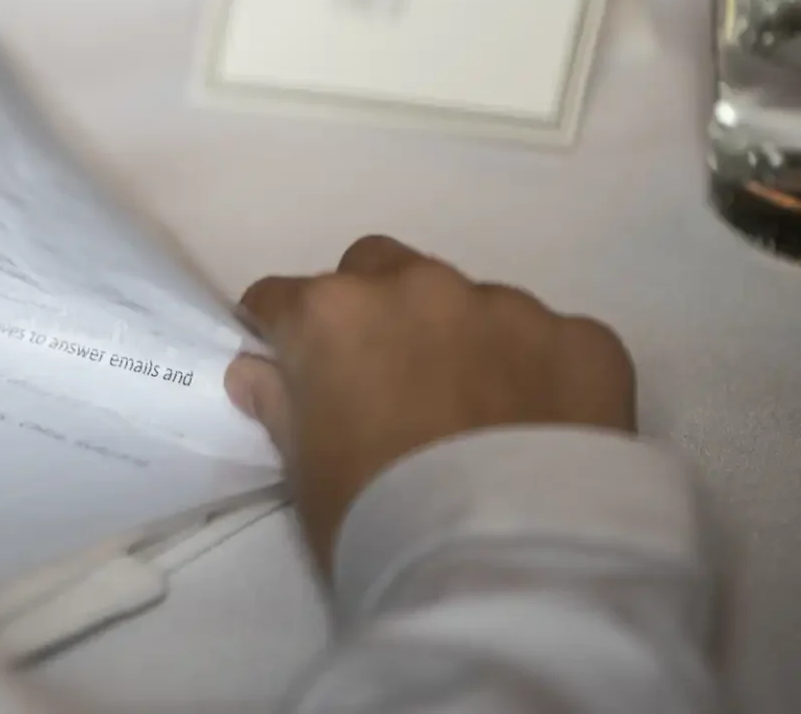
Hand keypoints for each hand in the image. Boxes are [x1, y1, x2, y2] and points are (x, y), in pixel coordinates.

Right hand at [226, 236, 636, 576]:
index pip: (281, 300)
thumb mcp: (306, 475)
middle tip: (389, 386)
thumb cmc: (379, 522)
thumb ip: (281, 406)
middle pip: (377, 271)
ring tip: (480, 416)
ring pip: (468, 302)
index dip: (284, 338)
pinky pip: (550, 340)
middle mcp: (417, 288)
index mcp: (333, 314)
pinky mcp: (585, 339)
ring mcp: (508, 308)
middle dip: (373, 313)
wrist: (512, 572)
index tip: (294, 374)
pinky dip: (538, 372)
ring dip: (460, 340)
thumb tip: (259, 372)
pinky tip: (541, 430)